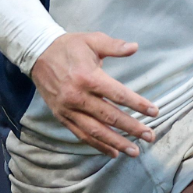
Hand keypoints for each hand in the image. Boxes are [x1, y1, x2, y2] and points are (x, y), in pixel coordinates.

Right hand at [31, 32, 157, 156]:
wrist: (38, 54)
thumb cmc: (69, 46)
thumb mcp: (91, 40)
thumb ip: (114, 45)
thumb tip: (134, 47)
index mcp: (88, 77)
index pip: (118, 94)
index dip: (137, 104)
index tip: (154, 112)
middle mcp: (78, 96)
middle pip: (109, 116)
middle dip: (131, 128)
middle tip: (150, 136)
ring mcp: (68, 109)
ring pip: (95, 131)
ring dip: (116, 143)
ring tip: (134, 151)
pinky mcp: (62, 116)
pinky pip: (81, 134)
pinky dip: (97, 145)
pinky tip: (112, 152)